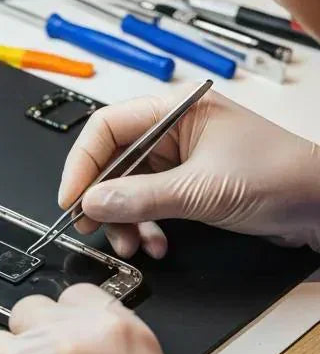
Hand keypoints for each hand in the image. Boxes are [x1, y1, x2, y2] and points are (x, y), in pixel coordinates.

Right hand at [59, 86, 319, 258]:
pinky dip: (146, 226)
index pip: (107, 127)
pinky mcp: (188, 185)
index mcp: (174, 109)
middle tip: (89, 225)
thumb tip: (93, 202)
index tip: (72, 196)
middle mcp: (173, 129)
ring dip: (124, 219)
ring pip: (128, 187)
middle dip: (102, 197)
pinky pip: (149, 203)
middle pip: (114, 159)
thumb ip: (142, 198)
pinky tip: (155, 243)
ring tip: (131, 244)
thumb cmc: (282, 177)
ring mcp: (180, 158)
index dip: (83, 162)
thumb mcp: (202, 190)